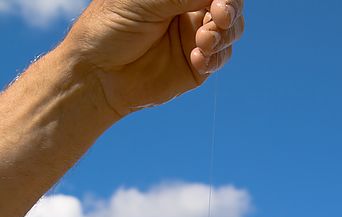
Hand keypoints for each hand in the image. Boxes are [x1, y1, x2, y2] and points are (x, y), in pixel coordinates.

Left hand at [66, 0, 244, 115]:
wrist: (99, 73)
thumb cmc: (110, 28)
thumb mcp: (144, 1)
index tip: (219, 2)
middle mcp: (190, 9)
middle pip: (230, 4)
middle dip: (230, 10)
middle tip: (220, 17)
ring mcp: (196, 38)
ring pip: (231, 30)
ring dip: (224, 35)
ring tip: (203, 43)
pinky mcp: (197, 67)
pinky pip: (220, 58)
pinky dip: (215, 58)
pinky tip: (197, 59)